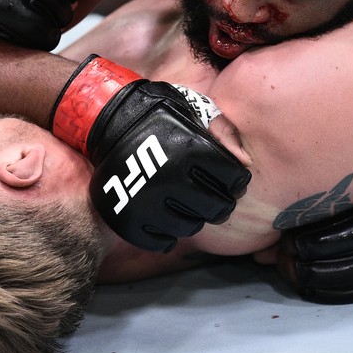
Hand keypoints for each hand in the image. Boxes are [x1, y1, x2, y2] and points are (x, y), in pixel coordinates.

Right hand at [52, 55, 250, 251]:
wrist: (106, 121)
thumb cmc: (157, 114)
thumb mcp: (193, 110)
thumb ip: (223, 132)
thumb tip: (245, 162)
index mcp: (193, 149)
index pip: (234, 180)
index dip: (235, 180)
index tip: (227, 177)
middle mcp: (172, 178)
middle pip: (218, 209)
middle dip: (220, 202)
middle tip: (210, 194)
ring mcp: (149, 202)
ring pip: (192, 227)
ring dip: (194, 217)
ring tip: (184, 202)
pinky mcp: (129, 219)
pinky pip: (162, 242)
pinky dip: (167, 234)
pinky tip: (164, 216)